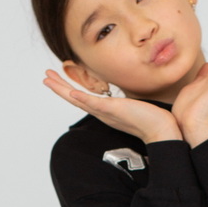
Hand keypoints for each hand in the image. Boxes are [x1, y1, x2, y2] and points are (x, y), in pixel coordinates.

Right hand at [42, 70, 181, 143]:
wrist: (161, 129)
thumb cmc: (152, 118)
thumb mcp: (134, 106)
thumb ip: (127, 102)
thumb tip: (128, 98)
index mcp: (106, 111)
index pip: (83, 98)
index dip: (69, 90)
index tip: (58, 79)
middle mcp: (102, 113)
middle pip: (75, 99)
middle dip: (59, 87)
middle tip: (45, 77)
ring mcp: (106, 112)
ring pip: (79, 100)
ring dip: (63, 90)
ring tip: (49, 80)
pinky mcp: (113, 111)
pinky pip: (94, 104)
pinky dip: (82, 99)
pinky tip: (72, 92)